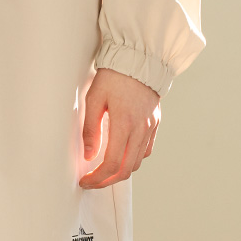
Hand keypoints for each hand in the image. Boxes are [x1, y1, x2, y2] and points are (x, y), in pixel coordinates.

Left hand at [79, 67, 160, 189]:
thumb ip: (91, 130)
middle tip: (92, 182)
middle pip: (126, 169)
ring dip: (120, 172)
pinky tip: (121, 156)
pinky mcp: (155, 124)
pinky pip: (146, 151)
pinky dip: (133, 159)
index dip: (97, 178)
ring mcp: (150, 128)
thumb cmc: (114, 76)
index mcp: (124, 124)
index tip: (85, 181)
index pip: (112, 164)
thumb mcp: (94, 99)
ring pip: (137, 163)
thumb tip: (89, 156)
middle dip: (107, 181)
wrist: (139, 59)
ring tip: (104, 171)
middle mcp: (140, 129)